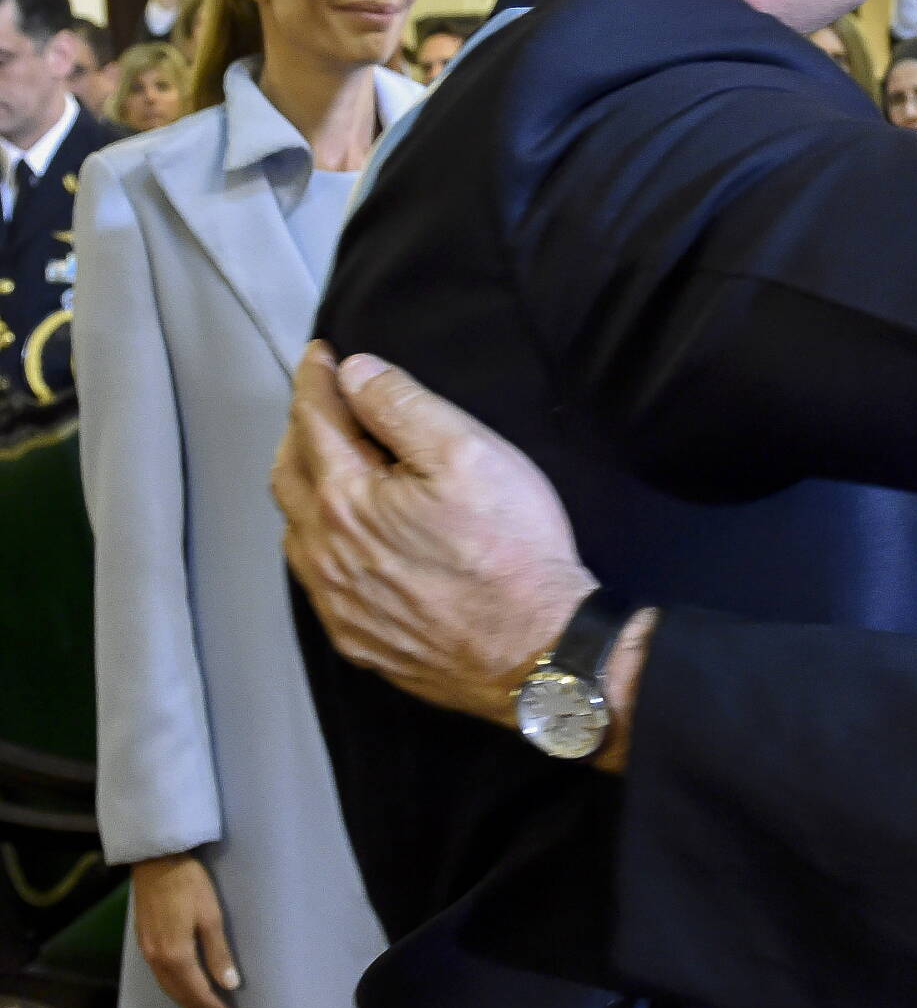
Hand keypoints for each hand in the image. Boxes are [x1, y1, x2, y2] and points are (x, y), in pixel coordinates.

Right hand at [130, 854, 240, 1007]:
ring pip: (169, 989)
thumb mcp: (211, 916)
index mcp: (176, 956)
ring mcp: (147, 954)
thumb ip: (218, 953)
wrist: (156, 862)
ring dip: (189, 1003)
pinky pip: (162, 978)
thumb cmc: (189, 885)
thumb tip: (229, 985)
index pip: (198, 993)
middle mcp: (158, 961)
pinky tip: (188, 988)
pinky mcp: (144, 944)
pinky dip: (177, 989)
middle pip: (181, 996)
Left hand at [272, 343, 595, 726]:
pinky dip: (319, 543)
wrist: (536, 651)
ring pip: (296, 532)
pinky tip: (346, 540)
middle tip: (322, 404)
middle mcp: (327, 554)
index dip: (314, 380)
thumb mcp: (470, 453)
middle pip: (289, 475)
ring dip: (304, 488)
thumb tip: (356, 374)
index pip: (314, 421)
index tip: (320, 356)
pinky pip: (316, 582)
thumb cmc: (511, 552)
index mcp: (347, 499)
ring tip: (328, 465)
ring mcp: (339, 603)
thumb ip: (404, 406)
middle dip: (299, 429)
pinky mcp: (358, 639)